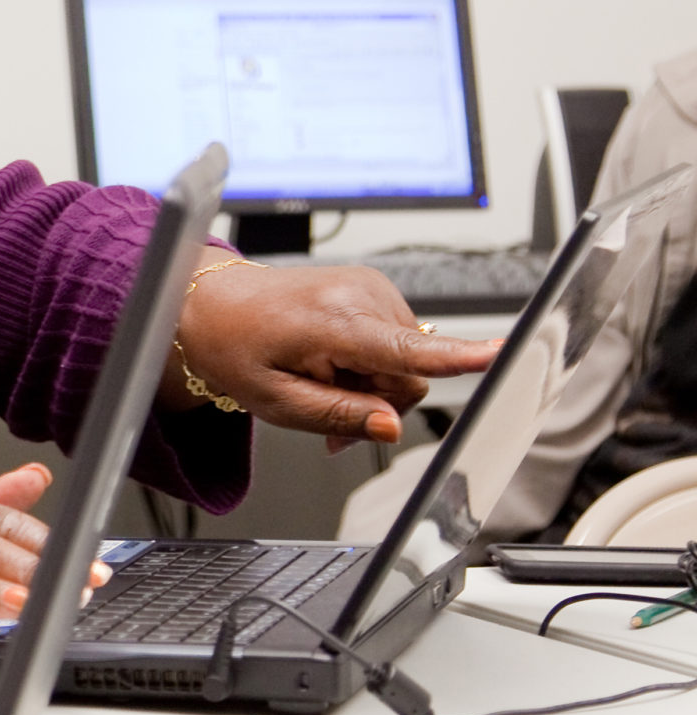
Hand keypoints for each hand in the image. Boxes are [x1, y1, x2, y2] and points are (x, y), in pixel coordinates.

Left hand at [172, 254, 501, 451]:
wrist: (214, 303)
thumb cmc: (237, 347)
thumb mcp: (275, 400)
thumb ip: (337, 415)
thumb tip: (389, 427)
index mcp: (335, 322)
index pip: (407, 348)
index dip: (457, 357)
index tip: (500, 352)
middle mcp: (362, 296)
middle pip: (410, 374)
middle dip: (378, 400)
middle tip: (325, 407)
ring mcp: (371, 287)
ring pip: (406, 361)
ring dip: (372, 381)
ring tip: (322, 380)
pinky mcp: (375, 288)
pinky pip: (395, 341)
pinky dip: (371, 361)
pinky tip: (334, 363)